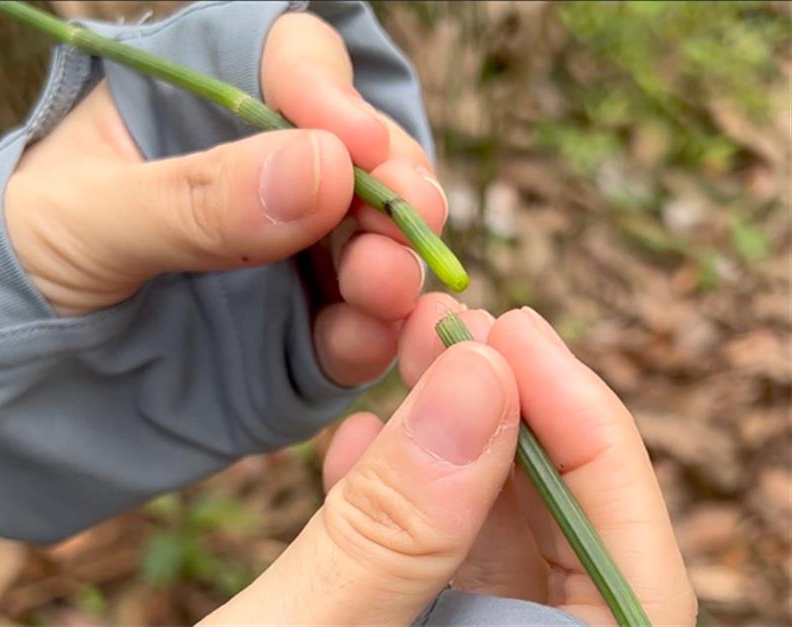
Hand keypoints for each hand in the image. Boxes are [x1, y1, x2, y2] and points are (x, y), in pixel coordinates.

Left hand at [3, 12, 446, 386]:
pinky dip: (373, 336)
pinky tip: (366, 339)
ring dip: (396, 261)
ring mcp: (291, 257)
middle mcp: (265, 175)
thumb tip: (323, 169)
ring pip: (376, 244)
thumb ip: (192, 197)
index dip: (329, 92)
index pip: (286, 64)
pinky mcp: (300, 335)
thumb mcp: (82, 218)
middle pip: (362, 156)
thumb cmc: (20, 262)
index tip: (351, 143)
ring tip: (387, 285)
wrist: (4, 375)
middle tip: (406, 216)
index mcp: (202, 108)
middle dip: (392, 184)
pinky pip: (355, 330)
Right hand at [202, 294, 695, 625]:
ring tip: (412, 355)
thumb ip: (392, 532)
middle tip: (460, 326)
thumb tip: (479, 378)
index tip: (518, 340)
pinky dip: (397, 491)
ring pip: (492, 540)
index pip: (629, 581)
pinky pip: (424, 560)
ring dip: (456, 437)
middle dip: (519, 418)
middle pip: (565, 545)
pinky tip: (352, 440)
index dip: (593, 447)